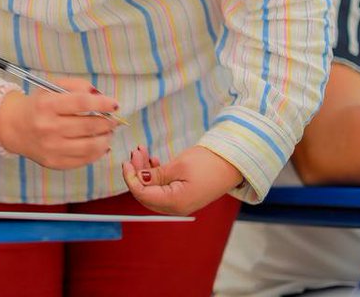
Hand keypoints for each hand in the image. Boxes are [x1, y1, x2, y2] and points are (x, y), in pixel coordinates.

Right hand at [0, 81, 118, 169]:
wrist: (13, 127)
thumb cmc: (37, 105)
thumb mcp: (51, 87)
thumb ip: (76, 86)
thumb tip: (100, 95)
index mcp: (46, 105)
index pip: (81, 103)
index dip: (102, 103)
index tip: (114, 104)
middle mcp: (48, 128)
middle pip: (88, 126)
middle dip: (107, 122)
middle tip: (114, 120)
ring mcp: (51, 148)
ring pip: (90, 146)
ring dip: (105, 138)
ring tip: (108, 133)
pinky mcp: (54, 163)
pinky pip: (83, 160)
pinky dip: (97, 152)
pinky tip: (100, 145)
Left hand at [121, 144, 243, 215]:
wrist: (233, 163)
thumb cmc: (208, 163)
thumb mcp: (179, 166)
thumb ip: (156, 174)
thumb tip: (138, 178)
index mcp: (175, 203)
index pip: (143, 195)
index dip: (131, 179)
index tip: (126, 161)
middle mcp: (177, 207)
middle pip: (146, 193)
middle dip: (137, 173)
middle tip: (135, 153)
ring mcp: (181, 202)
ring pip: (154, 189)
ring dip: (145, 171)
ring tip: (142, 151)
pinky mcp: (184, 195)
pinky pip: (163, 188)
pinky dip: (155, 174)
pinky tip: (153, 160)